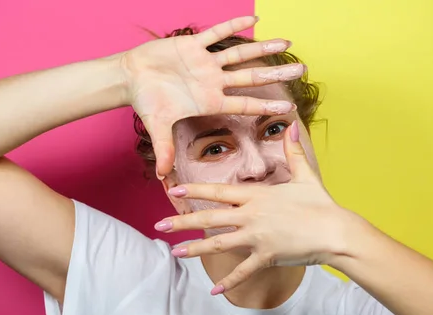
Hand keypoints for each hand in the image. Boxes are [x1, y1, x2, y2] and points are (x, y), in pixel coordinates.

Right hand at [122, 16, 304, 176]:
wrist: (131, 78)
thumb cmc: (146, 101)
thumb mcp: (157, 126)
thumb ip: (163, 149)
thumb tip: (162, 176)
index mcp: (210, 101)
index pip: (244, 104)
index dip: (266, 106)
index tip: (289, 107)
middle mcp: (213, 82)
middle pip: (251, 78)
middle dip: (276, 74)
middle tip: (302, 70)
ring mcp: (206, 63)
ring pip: (240, 54)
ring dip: (262, 48)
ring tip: (286, 43)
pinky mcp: (193, 45)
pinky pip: (217, 32)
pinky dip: (234, 25)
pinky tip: (254, 19)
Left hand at [155, 122, 359, 293]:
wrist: (335, 231)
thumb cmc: (320, 203)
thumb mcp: (305, 175)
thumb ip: (293, 152)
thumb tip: (291, 125)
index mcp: (256, 195)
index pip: (218, 191)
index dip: (194, 190)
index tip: (173, 190)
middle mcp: (251, 215)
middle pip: (210, 218)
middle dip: (182, 222)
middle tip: (159, 226)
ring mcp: (257, 238)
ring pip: (219, 244)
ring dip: (195, 249)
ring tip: (175, 253)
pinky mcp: (266, 257)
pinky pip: (243, 271)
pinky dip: (229, 282)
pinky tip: (213, 291)